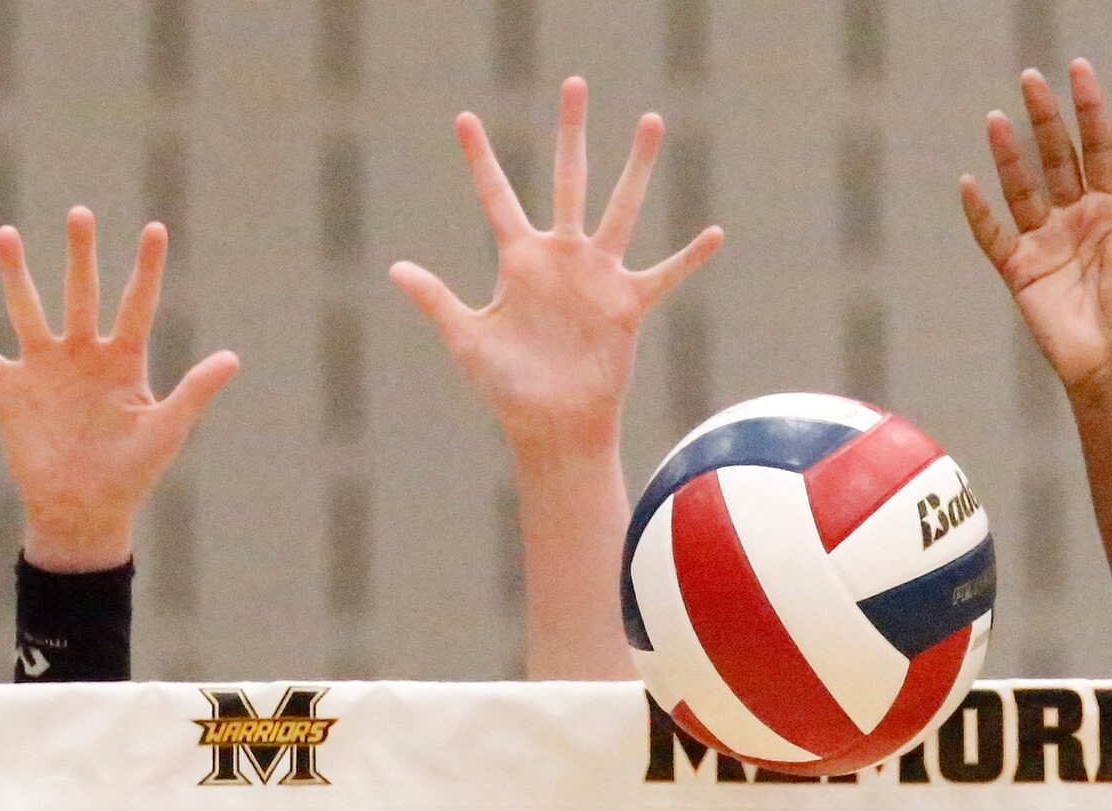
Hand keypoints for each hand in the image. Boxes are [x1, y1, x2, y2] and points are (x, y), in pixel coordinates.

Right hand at [0, 209, 237, 571]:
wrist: (84, 509)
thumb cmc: (132, 474)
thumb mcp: (165, 429)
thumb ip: (195, 391)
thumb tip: (232, 357)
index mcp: (124, 362)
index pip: (138, 304)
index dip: (147, 268)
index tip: (157, 228)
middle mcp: (83, 355)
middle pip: (82, 293)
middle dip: (82, 255)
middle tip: (81, 213)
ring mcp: (44, 367)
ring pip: (28, 309)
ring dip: (17, 274)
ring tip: (9, 234)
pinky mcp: (9, 388)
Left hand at [392, 78, 720, 466]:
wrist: (554, 426)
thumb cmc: (507, 390)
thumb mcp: (467, 340)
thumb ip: (437, 300)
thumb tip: (396, 268)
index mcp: (519, 260)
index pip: (496, 196)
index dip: (479, 159)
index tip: (464, 118)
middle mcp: (561, 258)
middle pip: (568, 179)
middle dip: (570, 132)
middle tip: (574, 84)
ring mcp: (597, 278)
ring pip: (620, 207)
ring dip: (637, 166)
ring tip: (651, 120)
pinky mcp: (627, 305)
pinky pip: (664, 275)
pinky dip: (689, 257)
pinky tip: (715, 233)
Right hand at [960, 60, 1111, 402]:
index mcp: (1109, 210)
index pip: (1096, 148)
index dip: (1088, 110)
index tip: (1079, 69)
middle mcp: (1074, 220)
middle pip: (1055, 159)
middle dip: (1043, 119)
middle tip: (1030, 77)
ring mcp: (1044, 244)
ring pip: (1022, 189)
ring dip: (1008, 156)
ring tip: (997, 118)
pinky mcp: (1020, 273)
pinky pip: (993, 238)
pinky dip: (981, 214)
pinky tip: (970, 183)